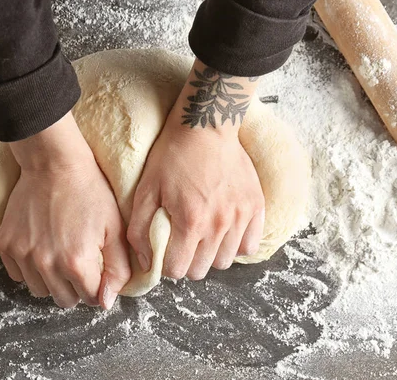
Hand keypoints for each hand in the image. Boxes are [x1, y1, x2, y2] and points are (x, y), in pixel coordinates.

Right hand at [0, 113, 130, 308]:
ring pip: (39, 291)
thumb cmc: (89, 192)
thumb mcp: (115, 229)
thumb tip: (106, 303)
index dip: (99, 287)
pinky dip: (30, 270)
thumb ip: (118, 269)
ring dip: (52, 281)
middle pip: (64, 300)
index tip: (99, 272)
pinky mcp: (6, 244)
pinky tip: (42, 250)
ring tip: (60, 257)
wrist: (54, 164)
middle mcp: (46, 263)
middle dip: (76, 288)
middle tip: (81, 265)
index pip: (91, 298)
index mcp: (76, 262)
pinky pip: (17, 275)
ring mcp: (22, 254)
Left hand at [127, 60, 264, 279]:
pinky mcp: (255, 206)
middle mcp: (218, 224)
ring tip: (202, 235)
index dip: (166, 264)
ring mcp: (241, 216)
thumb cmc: (172, 156)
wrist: (205, 126)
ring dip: (210, 254)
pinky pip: (250, 245)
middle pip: (201, 270)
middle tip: (181, 242)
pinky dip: (236, 245)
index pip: (177, 270)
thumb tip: (146, 261)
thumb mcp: (146, 190)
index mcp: (190, 222)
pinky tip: (223, 232)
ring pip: (225, 261)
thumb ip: (140, 230)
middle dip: (187, 262)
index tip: (165, 250)